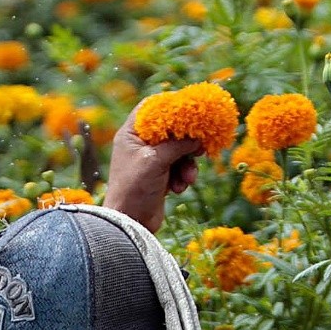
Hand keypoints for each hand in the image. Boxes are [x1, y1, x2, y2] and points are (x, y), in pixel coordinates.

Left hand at [103, 105, 202, 232]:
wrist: (129, 224)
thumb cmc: (135, 189)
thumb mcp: (156, 161)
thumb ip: (177, 144)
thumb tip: (198, 135)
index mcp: (131, 134)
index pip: (151, 108)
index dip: (170, 105)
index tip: (190, 108)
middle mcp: (139, 145)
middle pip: (169, 130)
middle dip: (186, 140)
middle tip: (201, 144)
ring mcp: (149, 161)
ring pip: (178, 151)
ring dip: (187, 164)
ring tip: (188, 177)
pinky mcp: (159, 177)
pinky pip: (178, 168)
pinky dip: (182, 177)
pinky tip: (179, 188)